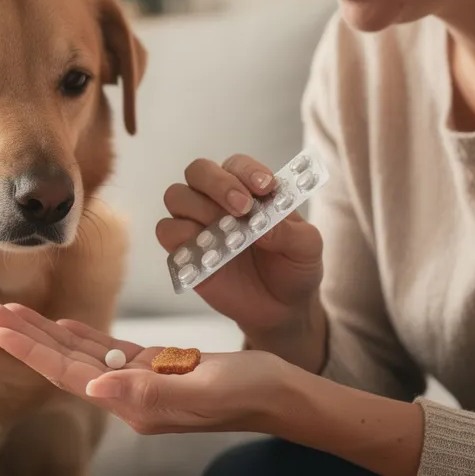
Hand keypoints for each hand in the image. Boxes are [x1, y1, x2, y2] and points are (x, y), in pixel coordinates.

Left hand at [0, 302, 292, 434]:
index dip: (29, 349)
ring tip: (7, 313)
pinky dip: (81, 336)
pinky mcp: (156, 370)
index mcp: (132, 403)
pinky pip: (107, 351)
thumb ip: (148, 393)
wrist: (282, 396)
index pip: (67, 372)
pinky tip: (62, 325)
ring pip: (79, 354)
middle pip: (62, 362)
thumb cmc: (249, 392)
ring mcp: (140, 384)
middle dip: (22, 336)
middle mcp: (127, 397)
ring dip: (43, 333)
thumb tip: (93, 389)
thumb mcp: (202, 390)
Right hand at [160, 154, 325, 370]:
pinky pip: (167, 232)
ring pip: (177, 196)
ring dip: (198, 208)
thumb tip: (260, 225)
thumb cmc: (294, 269)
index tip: (266, 189)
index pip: (237, 165)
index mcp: (249, 190)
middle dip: (218, 183)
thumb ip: (290, 232)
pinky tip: (208, 252)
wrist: (281, 310)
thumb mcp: (307, 248)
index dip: (247, 172)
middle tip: (242, 208)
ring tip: (226, 234)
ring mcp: (198, 225)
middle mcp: (218, 201)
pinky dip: (182, 237)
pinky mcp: (184, 251)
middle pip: (198, 171)